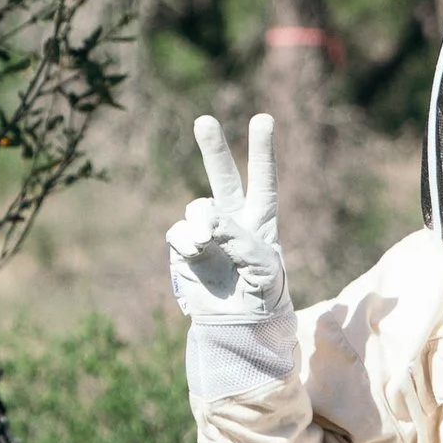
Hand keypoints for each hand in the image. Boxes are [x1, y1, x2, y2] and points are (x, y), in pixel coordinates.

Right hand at [167, 112, 291, 326]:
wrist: (237, 324)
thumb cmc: (262, 295)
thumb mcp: (263, 268)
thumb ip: (240, 239)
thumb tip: (208, 220)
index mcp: (260, 220)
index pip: (263, 180)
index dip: (262, 149)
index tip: (262, 118)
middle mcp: (232, 219)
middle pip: (223, 177)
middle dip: (213, 148)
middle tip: (204, 120)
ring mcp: (207, 232)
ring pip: (197, 208)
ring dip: (202, 221)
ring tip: (207, 243)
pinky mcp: (186, 248)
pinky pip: (179, 232)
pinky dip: (186, 240)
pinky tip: (196, 253)